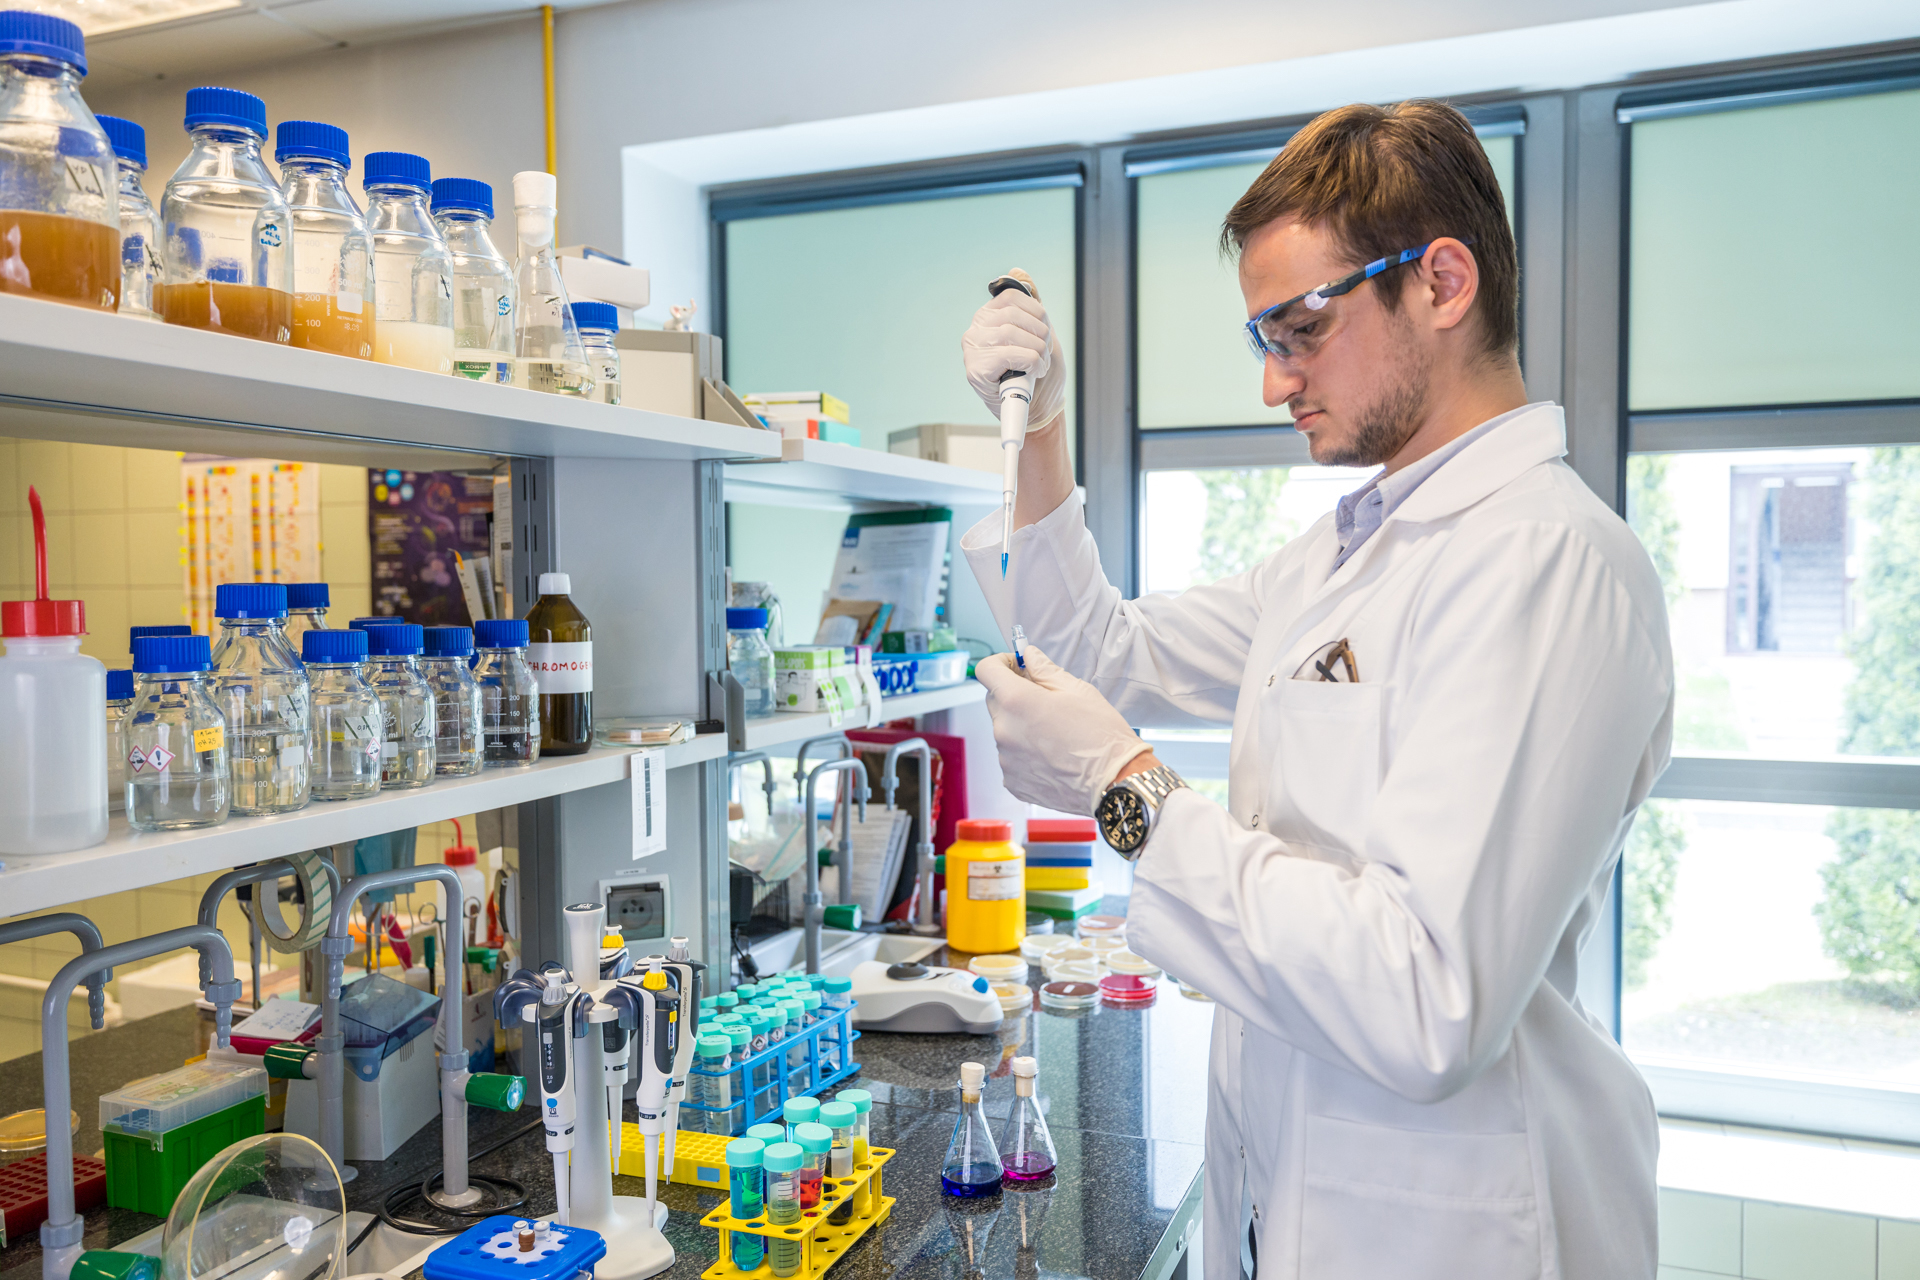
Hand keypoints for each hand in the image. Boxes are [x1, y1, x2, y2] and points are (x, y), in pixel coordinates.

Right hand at [961, 267, 1066, 430]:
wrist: (1039, 410)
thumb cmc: (1037, 372)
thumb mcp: (1038, 331)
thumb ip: (1029, 301)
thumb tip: (1018, 271)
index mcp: (988, 316)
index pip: (1014, 296)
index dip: (1037, 314)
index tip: (1043, 334)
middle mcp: (976, 330)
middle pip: (1015, 315)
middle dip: (1041, 335)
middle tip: (1044, 355)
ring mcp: (973, 350)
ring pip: (1013, 334)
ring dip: (1038, 352)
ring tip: (1039, 366)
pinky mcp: (975, 371)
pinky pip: (1010, 354)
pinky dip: (1031, 364)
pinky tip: (1032, 374)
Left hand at [973, 643, 1151, 815]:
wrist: (1115, 782)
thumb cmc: (1101, 736)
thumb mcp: (1077, 690)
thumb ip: (1045, 669)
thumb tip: (1029, 656)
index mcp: (1017, 701)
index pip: (986, 670)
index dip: (1000, 663)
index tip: (1016, 667)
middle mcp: (1004, 730)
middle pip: (995, 700)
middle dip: (1014, 694)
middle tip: (1045, 700)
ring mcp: (1006, 759)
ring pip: (1005, 730)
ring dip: (1021, 726)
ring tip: (1055, 734)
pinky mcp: (1012, 781)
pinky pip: (1011, 757)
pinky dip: (1025, 753)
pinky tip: (1052, 756)